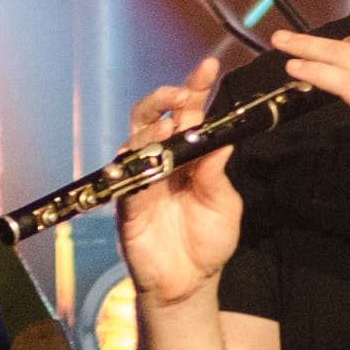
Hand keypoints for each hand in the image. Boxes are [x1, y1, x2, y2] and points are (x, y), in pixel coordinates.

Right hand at [113, 54, 244, 304]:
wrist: (191, 281)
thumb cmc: (208, 239)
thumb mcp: (223, 202)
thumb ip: (216, 171)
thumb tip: (218, 137)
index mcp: (187, 157)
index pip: (187, 115)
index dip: (193, 90)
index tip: (208, 67)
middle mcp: (160, 163)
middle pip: (151, 118)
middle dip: (164, 99)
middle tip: (182, 93)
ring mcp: (140, 182)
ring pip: (134, 143)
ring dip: (150, 129)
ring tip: (170, 121)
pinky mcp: (127, 206)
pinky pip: (126, 181)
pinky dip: (137, 166)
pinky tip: (149, 157)